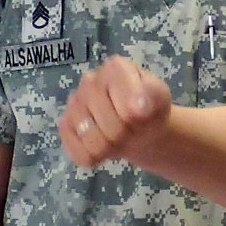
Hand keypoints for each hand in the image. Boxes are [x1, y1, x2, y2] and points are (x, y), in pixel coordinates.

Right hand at [59, 57, 173, 168]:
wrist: (137, 124)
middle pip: (111, 128)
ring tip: (118, 135)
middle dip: (126, 135)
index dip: (138, 120)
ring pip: (94, 143)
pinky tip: (102, 143)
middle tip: (132, 127)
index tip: (144, 115)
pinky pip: (80, 154)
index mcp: (115, 69)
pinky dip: (95, 157)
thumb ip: (153, 97)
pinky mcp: (65, 126)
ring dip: (111, 147)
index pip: (127, 108)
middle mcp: (89, 81)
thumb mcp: (160, 98)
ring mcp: (73, 104)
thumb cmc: (149, 108)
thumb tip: (139, 107)